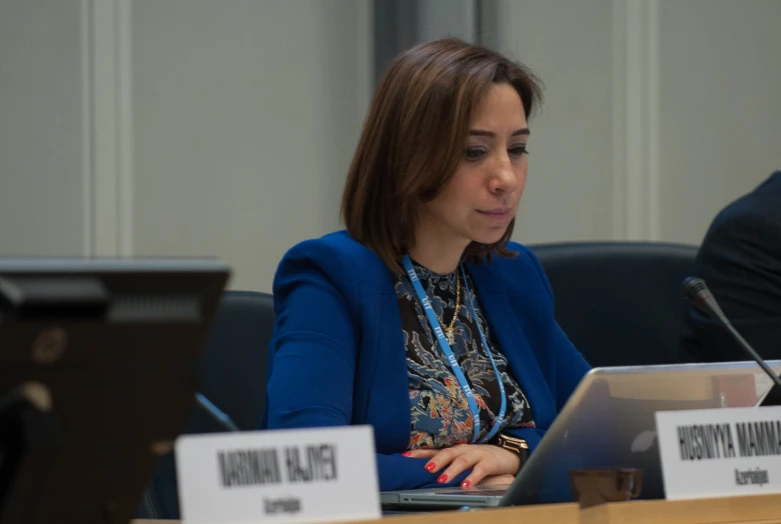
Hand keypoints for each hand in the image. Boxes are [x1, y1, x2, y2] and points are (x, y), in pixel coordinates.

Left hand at [403, 444, 519, 487]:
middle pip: (448, 453)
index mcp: (455, 450)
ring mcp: (477, 454)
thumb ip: (448, 464)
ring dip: (452, 470)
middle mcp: (464, 450)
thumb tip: (426, 472)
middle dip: (436, 461)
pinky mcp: (490, 462)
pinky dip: (472, 477)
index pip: (434, 450)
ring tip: (442, 479)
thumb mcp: (462, 459)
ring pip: (462, 460)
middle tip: (426, 469)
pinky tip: (466, 485)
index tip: (405, 456)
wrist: (507, 454)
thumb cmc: (480, 458)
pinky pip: (480, 469)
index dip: (420, 452)